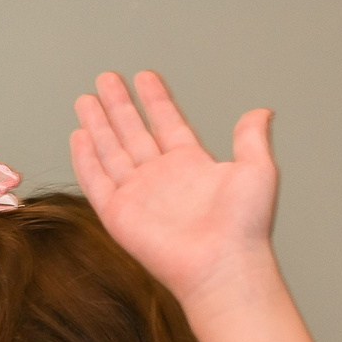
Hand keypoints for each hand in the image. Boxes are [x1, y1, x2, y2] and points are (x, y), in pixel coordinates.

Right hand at [68, 71, 279, 308]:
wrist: (221, 264)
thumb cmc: (244, 226)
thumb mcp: (257, 170)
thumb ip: (251, 138)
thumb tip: (262, 111)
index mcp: (191, 165)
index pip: (167, 123)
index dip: (155, 99)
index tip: (144, 76)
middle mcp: (161, 177)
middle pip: (133, 132)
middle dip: (119, 105)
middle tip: (107, 78)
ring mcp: (137, 195)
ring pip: (111, 150)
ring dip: (98, 124)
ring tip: (86, 99)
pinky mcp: (117, 213)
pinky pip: (95, 180)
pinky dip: (85, 158)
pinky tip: (78, 135)